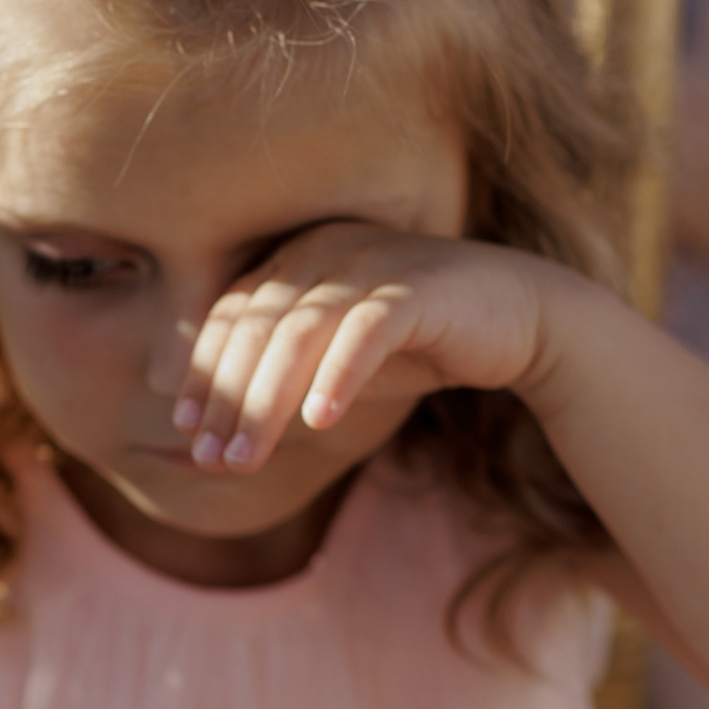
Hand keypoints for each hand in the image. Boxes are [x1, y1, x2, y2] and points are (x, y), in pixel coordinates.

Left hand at [171, 226, 553, 472]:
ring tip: (247, 459)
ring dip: (265, 401)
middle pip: (255, 328)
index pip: (230, 316)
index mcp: (295, 258)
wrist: (520, 318)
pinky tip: (320, 422)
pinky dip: (337, 377)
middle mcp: (324, 248)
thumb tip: (214, 436)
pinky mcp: (417, 288)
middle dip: (228, 399)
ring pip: (298, 333)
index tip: (189, 432)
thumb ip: (282, 385)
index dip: (205, 375)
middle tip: (213, 459)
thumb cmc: (415, 343)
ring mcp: (370, 262)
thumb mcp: (335, 366)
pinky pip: (365, 332)